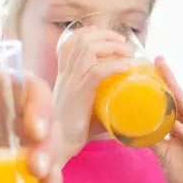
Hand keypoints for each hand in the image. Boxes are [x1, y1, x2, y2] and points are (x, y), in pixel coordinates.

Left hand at [0, 70, 64, 182]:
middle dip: (47, 151)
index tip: (35, 132)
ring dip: (52, 182)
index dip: (40, 109)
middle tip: (37, 171)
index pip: (31, 90)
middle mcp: (18, 111)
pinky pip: (36, 181)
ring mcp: (18, 140)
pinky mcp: (14, 165)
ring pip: (48, 157)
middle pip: (47, 127)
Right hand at [53, 24, 134, 164]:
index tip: (104, 33)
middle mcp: (65, 76)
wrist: (55, 150)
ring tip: (127, 51)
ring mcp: (70, 84)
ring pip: (88, 50)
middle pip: (81, 41)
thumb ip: (101, 105)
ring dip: (111, 46)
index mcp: (64, 76)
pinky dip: (114, 65)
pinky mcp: (78, 97)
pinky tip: (126, 67)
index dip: (86, 32)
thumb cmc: (72, 133)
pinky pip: (96, 72)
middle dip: (105, 35)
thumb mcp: (85, 111)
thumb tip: (125, 108)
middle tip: (123, 42)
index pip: (69, 43)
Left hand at [150, 58, 182, 182]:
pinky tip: (176, 128)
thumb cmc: (178, 172)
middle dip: (170, 80)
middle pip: (181, 98)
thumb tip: (127, 124)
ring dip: (176, 103)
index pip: (172, 98)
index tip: (155, 62)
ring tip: (162, 91)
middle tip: (160, 63)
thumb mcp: (160, 150)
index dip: (165, 80)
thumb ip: (150, 135)